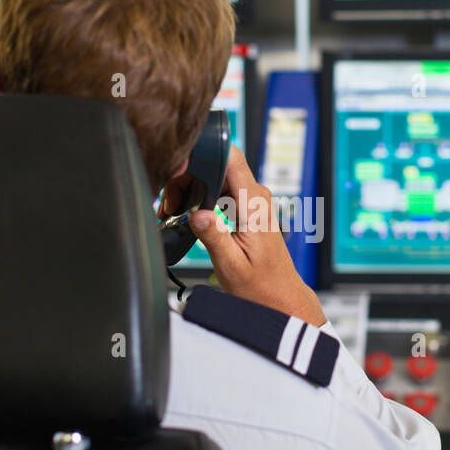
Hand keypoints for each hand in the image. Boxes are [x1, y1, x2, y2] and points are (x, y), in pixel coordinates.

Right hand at [190, 146, 326, 326]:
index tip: (180, 170)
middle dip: (189, 177)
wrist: (278, 297)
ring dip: (192, 188)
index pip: (231, 157)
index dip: (203, 153)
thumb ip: (214, 236)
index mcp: (254, 205)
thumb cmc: (260, 286)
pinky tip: (191, 215)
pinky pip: (221, 187)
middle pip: (217, 163)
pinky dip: (202, 195)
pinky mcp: (248, 205)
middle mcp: (256, 196)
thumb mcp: (230, 265)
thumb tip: (197, 213)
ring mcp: (253, 199)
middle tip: (170, 205)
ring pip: (216, 174)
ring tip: (176, 212)